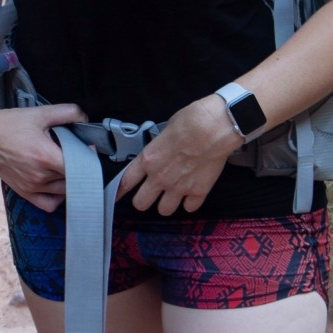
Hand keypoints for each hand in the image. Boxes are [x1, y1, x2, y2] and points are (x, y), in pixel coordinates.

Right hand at [0, 103, 84, 210]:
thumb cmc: (10, 124)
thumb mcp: (40, 113)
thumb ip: (66, 112)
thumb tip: (84, 116)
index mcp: (45, 156)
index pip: (78, 167)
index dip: (87, 158)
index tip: (88, 149)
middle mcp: (39, 176)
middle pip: (73, 179)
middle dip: (80, 167)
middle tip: (78, 155)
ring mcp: (31, 186)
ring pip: (64, 192)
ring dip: (70, 181)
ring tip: (66, 167)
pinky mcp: (24, 192)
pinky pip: (48, 204)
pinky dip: (57, 198)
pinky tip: (57, 184)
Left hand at [117, 95, 241, 215]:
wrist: (214, 127)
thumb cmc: (190, 121)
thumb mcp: (165, 131)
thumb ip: (160, 149)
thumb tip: (163, 152)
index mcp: (148, 160)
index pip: (126, 182)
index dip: (120, 190)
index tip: (118, 195)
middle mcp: (159, 177)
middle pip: (141, 203)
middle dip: (144, 200)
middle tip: (151, 194)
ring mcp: (178, 187)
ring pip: (164, 210)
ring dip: (167, 203)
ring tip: (173, 195)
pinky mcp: (198, 192)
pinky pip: (189, 208)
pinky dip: (190, 202)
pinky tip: (192, 194)